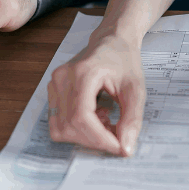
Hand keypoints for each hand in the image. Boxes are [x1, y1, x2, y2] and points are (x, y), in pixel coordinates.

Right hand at [46, 34, 145, 156]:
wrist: (111, 41)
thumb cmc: (124, 60)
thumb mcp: (136, 89)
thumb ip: (132, 119)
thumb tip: (125, 148)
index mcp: (83, 73)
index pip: (82, 118)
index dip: (100, 139)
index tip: (119, 147)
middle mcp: (63, 78)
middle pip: (70, 126)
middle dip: (95, 140)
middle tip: (117, 136)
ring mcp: (54, 84)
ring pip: (60, 128)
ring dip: (85, 136)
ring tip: (105, 121)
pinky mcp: (52, 90)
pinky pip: (58, 122)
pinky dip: (77, 129)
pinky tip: (95, 117)